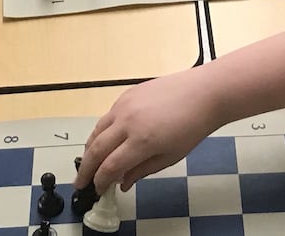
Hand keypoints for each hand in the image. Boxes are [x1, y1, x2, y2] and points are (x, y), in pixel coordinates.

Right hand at [76, 71, 221, 193]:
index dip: (100, 181)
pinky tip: (103, 140)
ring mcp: (124, 105)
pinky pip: (106, 116)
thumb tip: (122, 183)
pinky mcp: (126, 94)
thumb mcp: (170, 156)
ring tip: (87, 163)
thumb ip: (142, 171)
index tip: (97, 190)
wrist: (204, 93)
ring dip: (89, 149)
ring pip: (96, 130)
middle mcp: (127, 122)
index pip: (110, 166)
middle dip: (86, 168)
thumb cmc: (193, 127)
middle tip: (80, 182)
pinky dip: (100, 131)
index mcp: (141, 141)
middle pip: (96, 149)